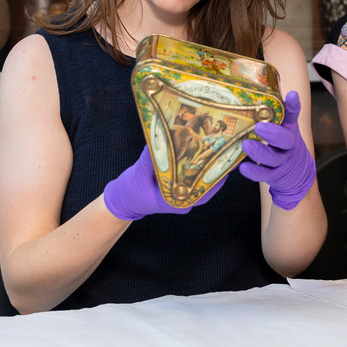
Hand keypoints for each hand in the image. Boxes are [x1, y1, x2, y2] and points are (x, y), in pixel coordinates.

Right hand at [103, 145, 225, 219]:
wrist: (122, 200)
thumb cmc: (130, 192)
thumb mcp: (138, 175)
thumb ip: (148, 161)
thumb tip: (157, 143)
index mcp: (174, 203)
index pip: (201, 193)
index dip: (214, 180)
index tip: (224, 165)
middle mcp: (182, 200)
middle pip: (204, 186)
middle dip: (214, 169)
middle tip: (225, 151)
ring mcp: (181, 194)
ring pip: (200, 181)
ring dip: (207, 166)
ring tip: (217, 148)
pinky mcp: (178, 186)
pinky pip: (191, 176)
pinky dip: (196, 164)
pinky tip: (202, 150)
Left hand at [239, 91, 315, 209]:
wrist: (296, 172)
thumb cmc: (280, 143)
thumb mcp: (281, 126)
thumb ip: (271, 110)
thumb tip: (253, 85)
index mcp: (289, 128)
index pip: (293, 114)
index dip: (293, 105)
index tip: (292, 94)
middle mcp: (288, 144)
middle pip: (285, 139)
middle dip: (273, 133)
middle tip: (259, 126)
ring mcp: (283, 161)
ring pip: (274, 158)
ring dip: (259, 151)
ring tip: (246, 144)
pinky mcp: (275, 175)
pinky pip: (265, 175)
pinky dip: (255, 172)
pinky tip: (243, 167)